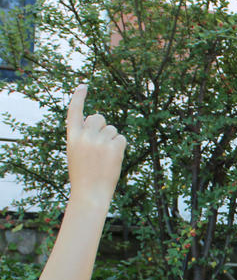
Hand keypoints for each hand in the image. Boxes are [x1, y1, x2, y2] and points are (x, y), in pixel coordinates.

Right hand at [65, 84, 125, 204]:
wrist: (90, 193)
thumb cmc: (84, 175)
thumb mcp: (76, 153)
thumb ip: (84, 136)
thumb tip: (98, 119)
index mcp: (72, 137)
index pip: (74, 112)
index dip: (79, 97)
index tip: (83, 86)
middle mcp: (85, 136)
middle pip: (99, 117)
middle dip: (102, 127)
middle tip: (100, 145)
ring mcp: (100, 141)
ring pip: (112, 129)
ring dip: (112, 140)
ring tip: (104, 158)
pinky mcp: (114, 147)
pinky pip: (122, 138)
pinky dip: (120, 147)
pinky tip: (113, 159)